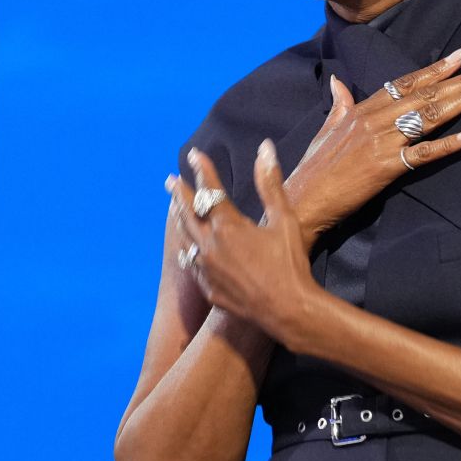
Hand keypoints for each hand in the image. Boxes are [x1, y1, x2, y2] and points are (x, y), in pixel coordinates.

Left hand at [166, 141, 315, 340]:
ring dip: (179, 220)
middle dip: (179, 193)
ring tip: (174, 208)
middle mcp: (210, 246)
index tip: (194, 155)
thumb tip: (264, 149)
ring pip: (185, 238)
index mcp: (228, 226)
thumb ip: (270, 184)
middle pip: (187, 212)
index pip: (210, 189)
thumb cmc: (290, 264)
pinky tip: (187, 248)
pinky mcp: (208, 289)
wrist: (287, 310)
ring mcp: (206, 269)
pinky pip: (191, 264)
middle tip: (170, 180)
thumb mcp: (284, 220)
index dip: (202, 169)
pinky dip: (187, 250)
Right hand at [286, 47, 460, 248]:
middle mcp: (374, 120)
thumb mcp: (326, 128)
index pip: (405, 82)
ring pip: (428, 116)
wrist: (303, 200)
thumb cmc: (315, 168)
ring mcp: (381, 142)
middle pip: (424, 94)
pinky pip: (424, 154)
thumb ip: (338, 104)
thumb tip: (338, 82)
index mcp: (361, 109)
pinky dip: (449, 144)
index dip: (435, 68)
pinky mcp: (386, 167)